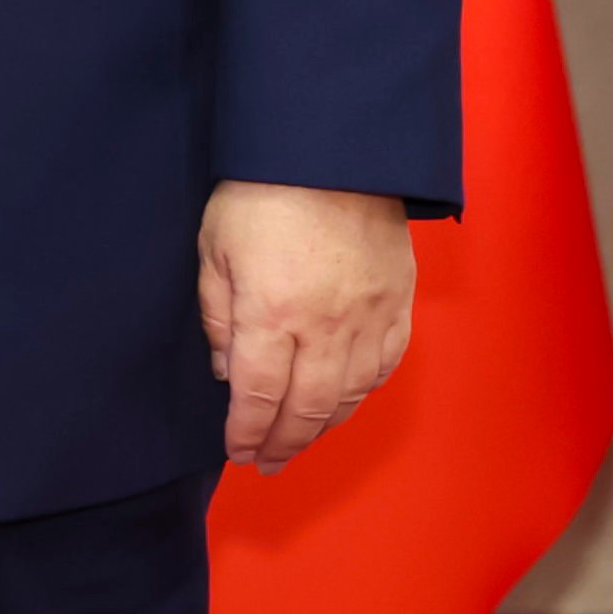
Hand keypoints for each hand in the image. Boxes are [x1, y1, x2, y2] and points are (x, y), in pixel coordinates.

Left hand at [196, 181, 414, 472]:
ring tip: (300, 439)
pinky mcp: (397, 304)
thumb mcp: (215, 245)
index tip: (238, 450)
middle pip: (307, 409)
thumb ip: (219, 313)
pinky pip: (383, 367)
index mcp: (272, 313)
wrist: (333, 150)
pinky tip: (344, 401)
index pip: (258, 396)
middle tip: (268, 463)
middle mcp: (324, 327)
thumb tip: (229, 370)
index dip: (247, 432)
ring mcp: (367, 318)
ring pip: (349, 396)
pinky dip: (362, 393)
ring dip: (322, 426)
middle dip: (284, 443)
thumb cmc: (263, 190)